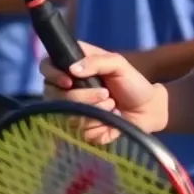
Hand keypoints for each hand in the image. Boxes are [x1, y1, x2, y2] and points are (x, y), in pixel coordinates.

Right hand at [40, 41, 168, 142]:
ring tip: (112, 105)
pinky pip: (79, 131)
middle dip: (82, 96)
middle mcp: (67, 88)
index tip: (68, 81)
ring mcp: (72, 110)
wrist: (147, 109)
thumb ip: (97, 61)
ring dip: (94, 110)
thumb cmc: (133, 82)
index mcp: (74, 66)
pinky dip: (98, 126)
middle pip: (53, 94)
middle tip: (106, 93)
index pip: (46, 66)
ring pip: (66, 114)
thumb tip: (72, 70)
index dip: (52, 74)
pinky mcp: (80, 130)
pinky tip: (111, 120)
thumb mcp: (119, 64)